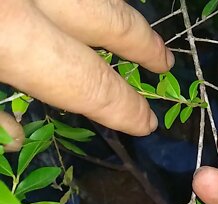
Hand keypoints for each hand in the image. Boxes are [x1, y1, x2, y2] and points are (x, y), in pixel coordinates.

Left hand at [0, 0, 173, 135]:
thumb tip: (12, 137)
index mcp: (6, 34)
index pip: (85, 79)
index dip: (122, 105)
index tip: (145, 123)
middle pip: (105, 18)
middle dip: (141, 42)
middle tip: (164, 62)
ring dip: (117, 13)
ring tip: (139, 33)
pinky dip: (81, 1)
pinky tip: (87, 10)